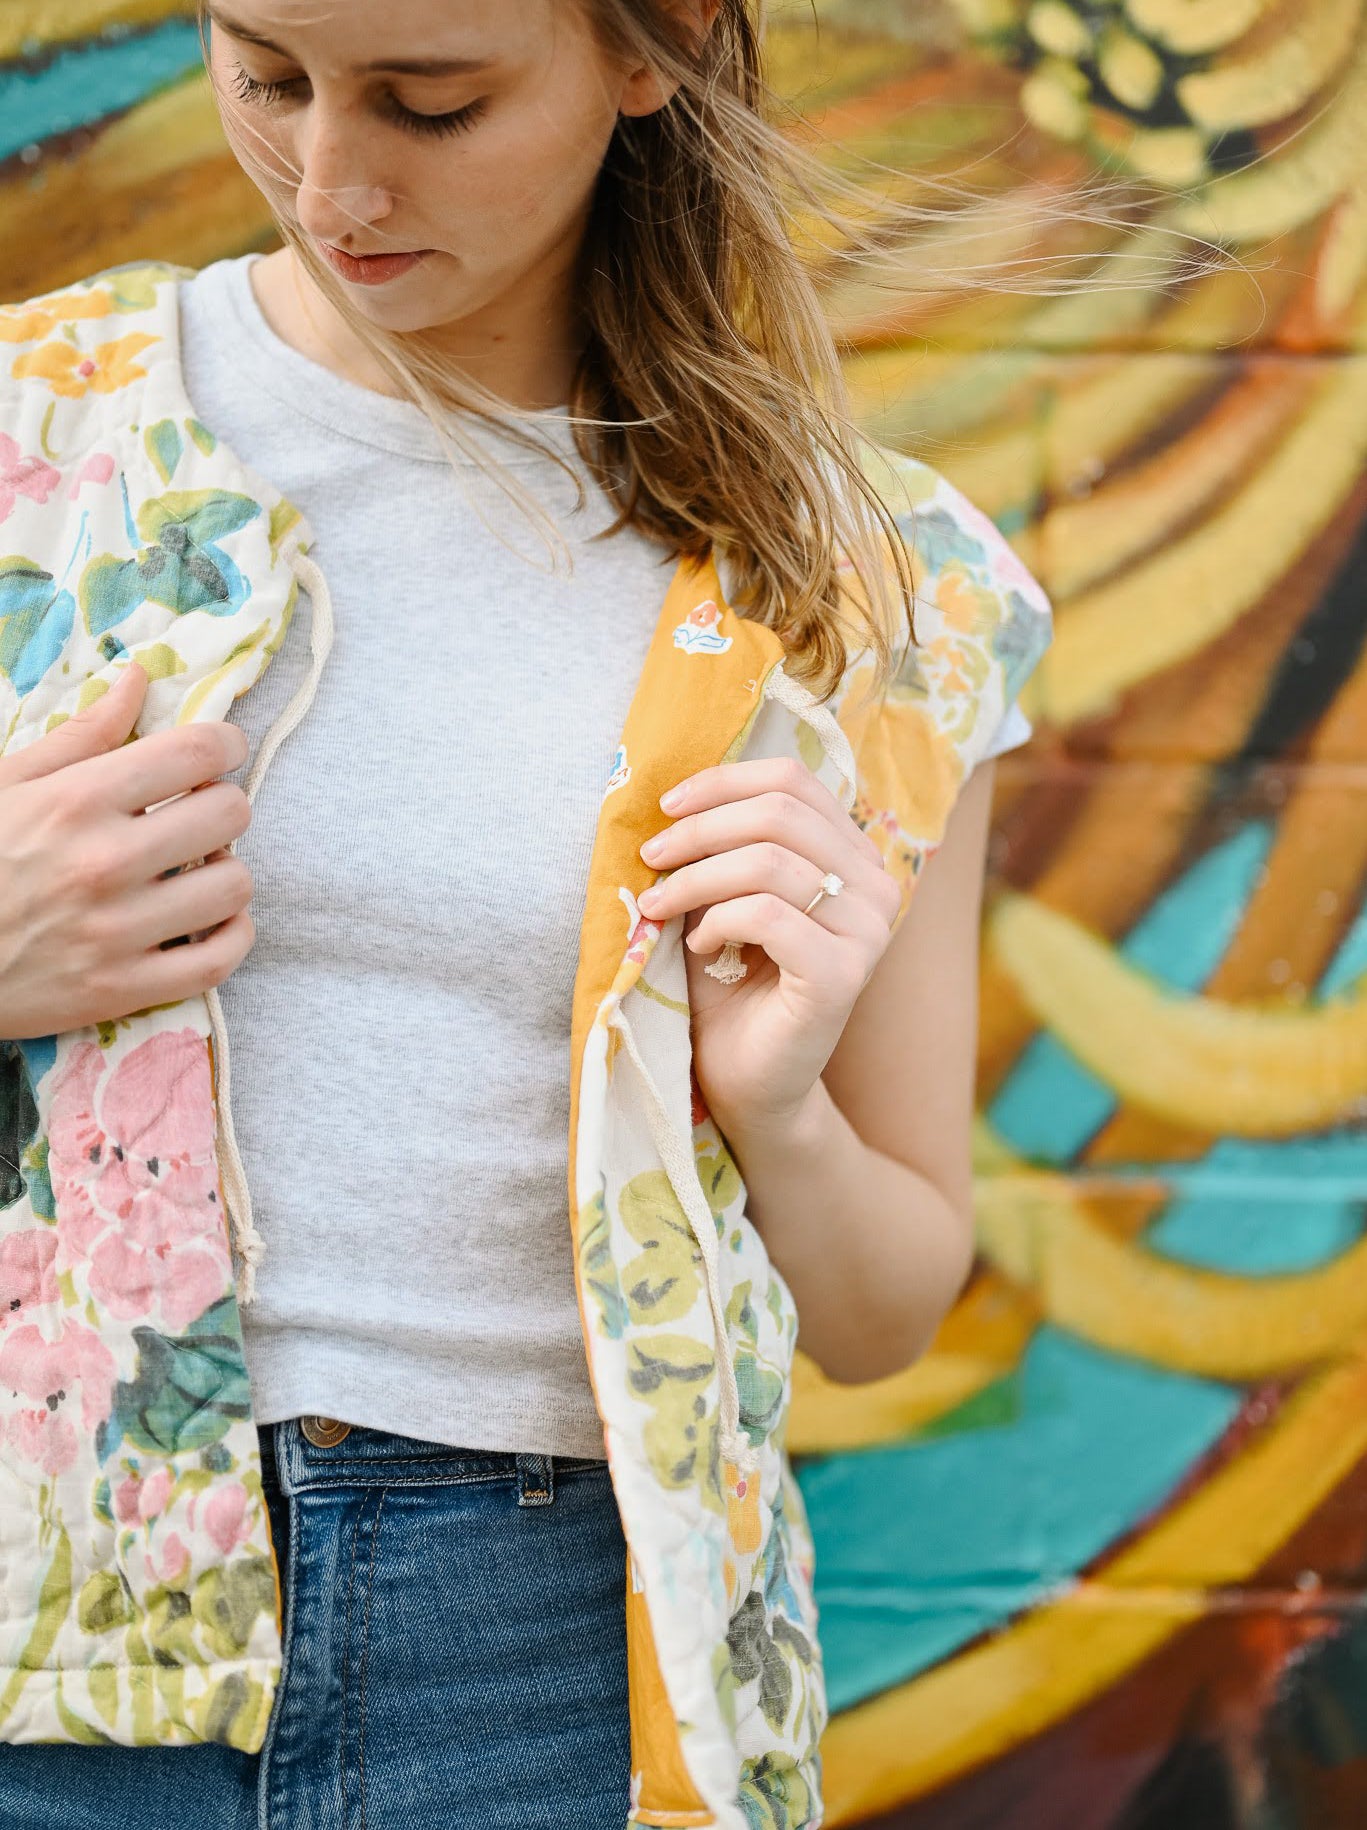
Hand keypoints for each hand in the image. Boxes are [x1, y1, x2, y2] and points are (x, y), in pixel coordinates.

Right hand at [0, 663, 257, 1040]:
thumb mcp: (7, 784)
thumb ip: (81, 735)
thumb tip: (137, 678)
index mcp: (75, 801)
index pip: (196, 752)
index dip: (225, 744)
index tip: (222, 751)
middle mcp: (103, 863)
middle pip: (229, 814)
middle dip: (221, 805)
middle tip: (197, 814)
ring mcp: (116, 932)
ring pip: (235, 885)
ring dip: (225, 871)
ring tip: (196, 869)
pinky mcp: (122, 990)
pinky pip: (221, 958)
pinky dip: (231, 934)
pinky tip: (211, 918)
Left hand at [636, 756, 901, 1140]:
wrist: (746, 1080)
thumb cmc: (730, 984)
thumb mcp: (723, 896)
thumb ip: (721, 844)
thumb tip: (675, 793)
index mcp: (852, 856)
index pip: (793, 781)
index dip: (723, 782)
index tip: (666, 806)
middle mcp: (875, 886)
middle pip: (779, 813)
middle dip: (699, 829)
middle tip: (652, 858)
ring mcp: (866, 931)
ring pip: (769, 861)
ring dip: (696, 879)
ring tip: (660, 909)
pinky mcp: (842, 975)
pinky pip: (767, 914)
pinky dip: (716, 921)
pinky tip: (698, 948)